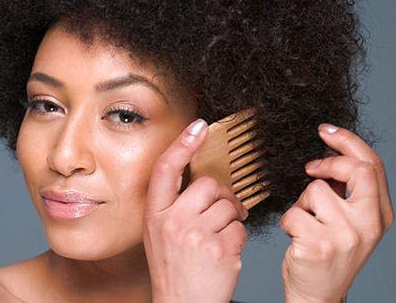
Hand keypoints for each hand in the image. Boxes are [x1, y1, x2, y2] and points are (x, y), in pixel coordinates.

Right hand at [143, 119, 248, 302]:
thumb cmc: (173, 268)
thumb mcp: (159, 234)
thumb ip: (174, 206)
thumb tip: (204, 182)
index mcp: (155, 215)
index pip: (165, 170)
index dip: (182, 145)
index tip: (198, 126)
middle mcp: (172, 221)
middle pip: (208, 184)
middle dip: (221, 196)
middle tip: (220, 214)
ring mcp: (196, 235)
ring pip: (229, 206)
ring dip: (231, 221)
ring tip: (217, 241)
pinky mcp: (220, 249)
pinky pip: (240, 228)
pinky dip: (238, 239)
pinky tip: (224, 253)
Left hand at [281, 124, 393, 302]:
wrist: (318, 295)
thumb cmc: (328, 255)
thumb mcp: (350, 224)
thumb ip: (348, 193)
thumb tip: (331, 157)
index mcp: (380, 215)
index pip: (372, 165)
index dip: (347, 141)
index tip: (326, 131)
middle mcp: (369, 224)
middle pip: (355, 169)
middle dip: (328, 161)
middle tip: (311, 168)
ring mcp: (345, 235)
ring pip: (314, 190)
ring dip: (301, 203)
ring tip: (306, 224)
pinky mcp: (318, 244)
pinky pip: (293, 212)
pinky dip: (287, 221)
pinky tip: (296, 238)